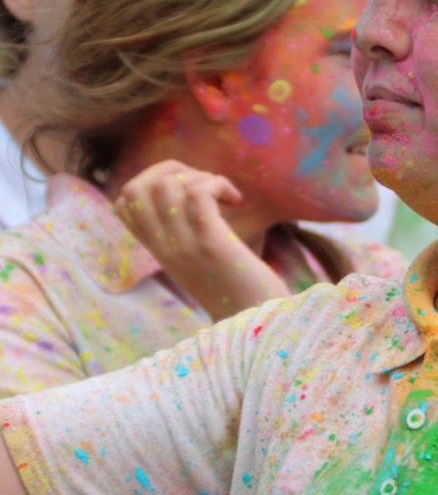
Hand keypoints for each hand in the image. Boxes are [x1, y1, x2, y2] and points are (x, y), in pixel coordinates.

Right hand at [114, 160, 289, 319]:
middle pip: (135, 187)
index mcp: (159, 250)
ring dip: (199, 177)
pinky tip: (235, 200)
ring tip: (222, 196)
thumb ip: (188, 230)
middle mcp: (164, 248)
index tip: (186, 189)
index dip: (152, 179)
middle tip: (204, 185)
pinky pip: (197, 193)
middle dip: (171, 170)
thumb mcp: (203, 257)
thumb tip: (195, 191)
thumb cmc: (241, 287)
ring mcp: (183, 246)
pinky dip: (217, 184)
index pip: (123, 202)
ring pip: (165, 186)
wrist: (258, 324)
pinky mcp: (210, 244)